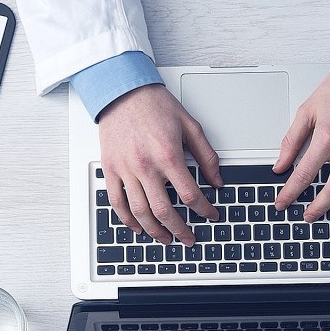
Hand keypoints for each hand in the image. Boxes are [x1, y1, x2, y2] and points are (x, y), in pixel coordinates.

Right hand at [98, 85, 223, 245]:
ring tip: (166, 238)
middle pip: (164, 211)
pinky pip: (116, 202)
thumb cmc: (154, 105)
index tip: (210, 215)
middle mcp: (145, 166)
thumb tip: (217, 180)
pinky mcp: (111, 169)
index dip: (204, 210)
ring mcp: (126, 170)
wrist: (123, 92)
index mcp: (168, 155)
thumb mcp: (190, 126)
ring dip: (155, 231)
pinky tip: (137, 227)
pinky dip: (128, 219)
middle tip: (189, 238)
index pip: (190, 195)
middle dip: (180, 230)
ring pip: (140, 212)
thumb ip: (206, 156)